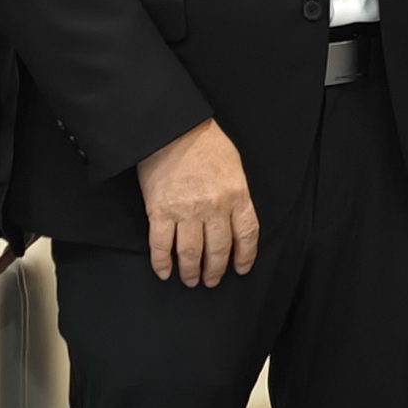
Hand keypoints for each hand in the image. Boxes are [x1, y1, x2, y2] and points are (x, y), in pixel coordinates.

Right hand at [138, 118, 258, 288]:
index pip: (246, 234)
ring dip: (190, 271)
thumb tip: (233, 216)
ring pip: (191, 253)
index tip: (240, 268)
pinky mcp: (161, 211)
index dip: (245, 256)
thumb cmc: (204, 141)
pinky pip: (161, 245)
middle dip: (215, 270)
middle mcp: (214, 208)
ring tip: (190, 280)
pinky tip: (164, 272)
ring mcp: (187, 211)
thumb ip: (235, 192)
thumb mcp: (233, 165)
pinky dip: (162, 262)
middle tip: (211, 280)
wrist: (172, 127)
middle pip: (218, 249)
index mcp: (236, 194)